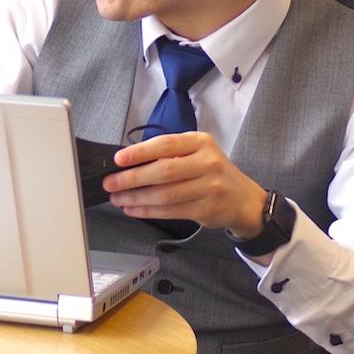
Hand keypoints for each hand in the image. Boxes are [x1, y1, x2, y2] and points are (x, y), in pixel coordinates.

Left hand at [106, 132, 267, 236]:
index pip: (166, 144)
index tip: (118, 159)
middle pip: (164, 171)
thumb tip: (129, 163)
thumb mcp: (197, 154)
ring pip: (165, 194)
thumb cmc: (212, 173)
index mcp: (201, 142)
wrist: (244, 200)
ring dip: (136, 198)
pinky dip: (148, 211)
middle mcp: (207, 162)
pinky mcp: (207, 209)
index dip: (140, 152)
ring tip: (118, 198)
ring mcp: (210, 187)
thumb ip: (170, 155)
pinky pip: (171, 211)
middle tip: (110, 183)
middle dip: (132, 178)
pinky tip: (133, 209)